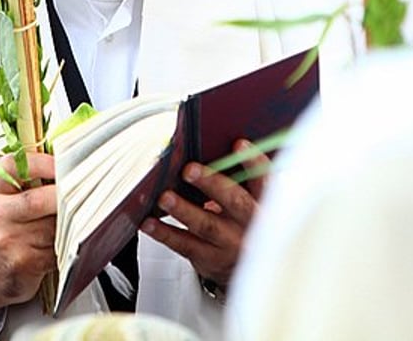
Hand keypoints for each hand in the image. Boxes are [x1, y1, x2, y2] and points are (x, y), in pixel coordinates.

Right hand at [0, 153, 56, 324]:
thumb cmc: (6, 225)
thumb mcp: (7, 195)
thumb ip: (31, 176)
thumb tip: (69, 160)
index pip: (14, 167)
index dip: (43, 163)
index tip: (64, 162)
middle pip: (38, 200)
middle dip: (64, 195)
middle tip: (84, 188)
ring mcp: (10, 240)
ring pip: (53, 225)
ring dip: (70, 220)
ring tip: (73, 216)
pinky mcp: (25, 262)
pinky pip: (57, 246)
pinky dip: (67, 241)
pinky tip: (64, 239)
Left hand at [140, 139, 267, 286]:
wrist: (248, 268)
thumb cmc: (243, 223)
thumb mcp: (252, 202)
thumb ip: (239, 180)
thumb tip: (210, 149)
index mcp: (263, 204)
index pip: (264, 180)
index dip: (254, 163)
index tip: (238, 144)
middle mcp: (250, 225)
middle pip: (234, 202)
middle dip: (212, 184)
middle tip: (189, 170)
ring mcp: (230, 244)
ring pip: (207, 225)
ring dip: (183, 209)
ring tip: (164, 197)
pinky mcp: (209, 258)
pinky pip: (184, 244)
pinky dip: (164, 233)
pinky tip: (149, 222)